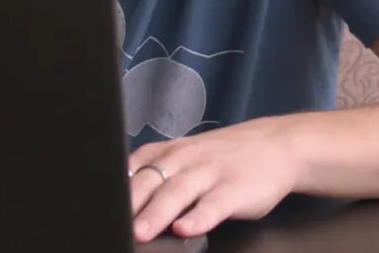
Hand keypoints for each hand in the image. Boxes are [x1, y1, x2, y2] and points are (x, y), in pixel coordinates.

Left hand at [127, 118, 297, 241]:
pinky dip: (199, 218)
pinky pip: (214, 205)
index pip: (134, 168)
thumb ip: (157, 174)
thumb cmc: (223, 157)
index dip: (117, 189)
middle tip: (115, 224)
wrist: (277, 145)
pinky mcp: (235, 190)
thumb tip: (123, 201)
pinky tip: (186, 229)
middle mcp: (185, 159)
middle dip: (130, 204)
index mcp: (168, 151)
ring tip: (142, 232)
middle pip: (151, 181)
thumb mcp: (186, 156)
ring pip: (178, 193)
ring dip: (157, 213)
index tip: (101, 207)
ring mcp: (211, 173)